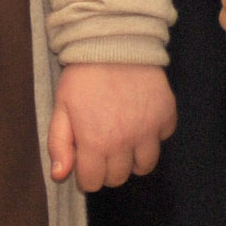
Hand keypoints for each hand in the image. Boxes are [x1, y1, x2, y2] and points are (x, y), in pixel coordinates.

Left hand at [46, 64, 175, 192]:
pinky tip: (140, 119)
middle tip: (102, 148)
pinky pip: (163, 138)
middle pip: (118, 178)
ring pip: (145, 166)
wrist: (114, 43)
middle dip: (107, 169)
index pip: (93, 182)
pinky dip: (153, 134)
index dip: (86, 175)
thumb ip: (59, 145)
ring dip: (132, 159)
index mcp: (95, 143)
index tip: (84, 161)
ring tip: (123, 141)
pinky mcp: (166, 115)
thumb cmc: (83, 76)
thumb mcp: (61, 108)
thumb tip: (60, 176)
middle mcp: (125, 142)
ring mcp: (149, 130)